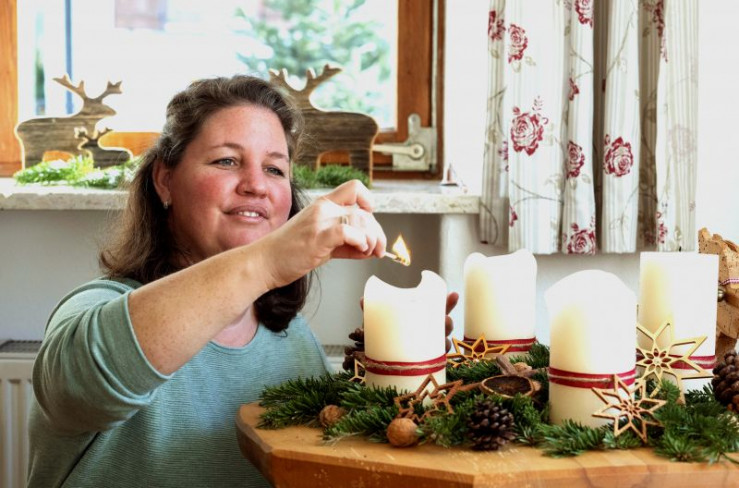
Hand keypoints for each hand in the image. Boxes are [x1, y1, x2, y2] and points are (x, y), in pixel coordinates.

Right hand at [259, 180, 386, 288]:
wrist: (263, 262)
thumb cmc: (288, 254)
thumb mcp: (321, 243)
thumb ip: (344, 243)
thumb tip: (368, 248)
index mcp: (323, 205)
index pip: (355, 188)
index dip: (369, 202)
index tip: (370, 221)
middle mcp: (322, 208)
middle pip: (364, 211)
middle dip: (377, 232)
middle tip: (378, 249)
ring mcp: (319, 221)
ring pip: (361, 219)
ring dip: (371, 239)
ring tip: (367, 253)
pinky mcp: (317, 236)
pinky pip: (348, 231)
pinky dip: (360, 242)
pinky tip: (359, 251)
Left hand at [359, 291, 458, 351]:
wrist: (376, 359)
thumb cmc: (383, 335)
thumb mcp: (378, 320)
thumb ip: (372, 309)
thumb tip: (362, 300)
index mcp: (420, 319)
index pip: (438, 309)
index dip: (448, 302)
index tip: (453, 295)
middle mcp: (427, 333)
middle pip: (444, 325)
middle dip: (448, 321)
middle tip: (445, 318)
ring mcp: (427, 348)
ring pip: (443, 341)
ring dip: (446, 338)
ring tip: (443, 337)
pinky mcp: (424, 362)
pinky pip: (437, 359)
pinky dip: (440, 356)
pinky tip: (439, 353)